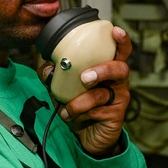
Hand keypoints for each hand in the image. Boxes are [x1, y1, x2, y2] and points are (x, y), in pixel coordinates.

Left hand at [38, 26, 132, 157]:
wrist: (89, 137)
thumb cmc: (81, 107)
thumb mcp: (66, 89)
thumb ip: (56, 76)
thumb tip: (46, 67)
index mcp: (108, 69)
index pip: (120, 52)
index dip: (121, 40)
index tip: (115, 31)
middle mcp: (117, 82)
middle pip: (120, 69)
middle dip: (103, 70)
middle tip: (85, 77)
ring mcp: (119, 99)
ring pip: (102, 94)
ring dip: (82, 100)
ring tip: (68, 107)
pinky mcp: (116, 116)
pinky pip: (98, 111)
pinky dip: (79, 113)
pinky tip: (70, 116)